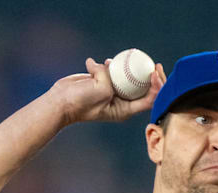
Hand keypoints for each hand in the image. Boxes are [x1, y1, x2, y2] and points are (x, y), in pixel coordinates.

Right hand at [48, 58, 165, 125]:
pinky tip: (104, 62)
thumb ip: (110, 79)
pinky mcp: (103, 84)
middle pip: (143, 88)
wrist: (60, 102)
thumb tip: (107, 64)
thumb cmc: (81, 102)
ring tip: (127, 58)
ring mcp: (113, 92)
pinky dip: (109, 66)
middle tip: (155, 63)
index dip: (157, 87)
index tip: (153, 72)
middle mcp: (122, 102)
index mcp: (126, 110)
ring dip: (129, 68)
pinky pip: (112, 72)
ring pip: (127, 78)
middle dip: (151, 76)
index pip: (150, 100)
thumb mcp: (101, 91)